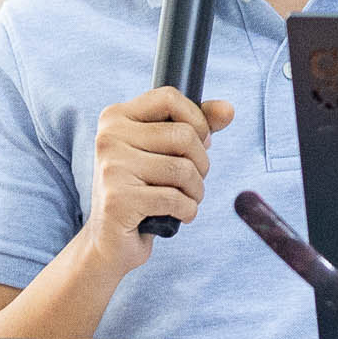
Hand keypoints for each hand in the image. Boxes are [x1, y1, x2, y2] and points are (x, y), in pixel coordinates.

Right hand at [86, 88, 236, 275]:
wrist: (109, 241)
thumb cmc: (141, 190)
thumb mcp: (164, 152)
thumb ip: (195, 127)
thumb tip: (228, 109)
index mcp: (115, 118)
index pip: (169, 97)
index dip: (197, 119)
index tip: (200, 142)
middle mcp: (108, 138)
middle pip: (184, 136)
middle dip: (201, 163)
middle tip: (193, 180)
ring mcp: (112, 168)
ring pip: (183, 169)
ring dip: (197, 190)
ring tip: (187, 199)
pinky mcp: (118, 200)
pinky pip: (175, 199)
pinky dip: (188, 210)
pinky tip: (180, 215)